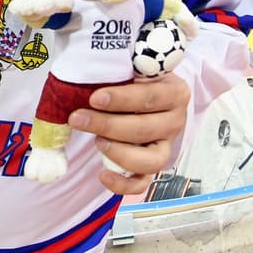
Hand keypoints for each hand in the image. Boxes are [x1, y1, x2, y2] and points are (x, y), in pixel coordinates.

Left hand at [69, 73, 189, 194]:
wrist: (153, 93)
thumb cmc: (136, 78)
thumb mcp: (134, 67)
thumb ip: (120, 70)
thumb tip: (87, 72)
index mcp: (173, 92)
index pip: (149, 97)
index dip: (121, 99)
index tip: (94, 98)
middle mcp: (175, 120)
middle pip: (144, 129)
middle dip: (107, 125)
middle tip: (77, 118)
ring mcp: (166, 145)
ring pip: (150, 160)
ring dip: (119, 153)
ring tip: (96, 141)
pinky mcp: (154, 164)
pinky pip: (144, 182)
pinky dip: (124, 185)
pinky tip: (103, 175)